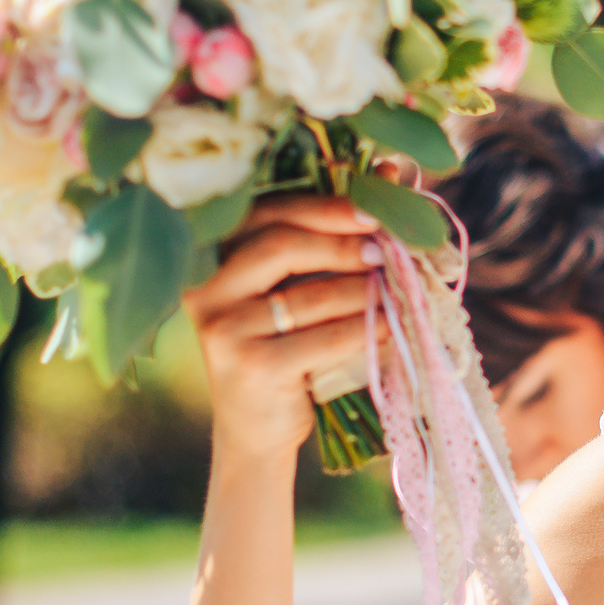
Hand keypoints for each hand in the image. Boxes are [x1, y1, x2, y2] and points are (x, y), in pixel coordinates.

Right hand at [185, 192, 383, 462]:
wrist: (256, 432)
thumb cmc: (284, 350)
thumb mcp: (297, 290)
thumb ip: (330, 237)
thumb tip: (388, 172)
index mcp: (210, 261)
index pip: (266, 213)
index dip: (324, 206)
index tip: (374, 209)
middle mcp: (206, 291)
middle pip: (281, 246)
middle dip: (343, 243)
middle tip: (387, 250)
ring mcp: (223, 331)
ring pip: (308, 295)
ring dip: (362, 289)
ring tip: (397, 288)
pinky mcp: (251, 368)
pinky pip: (323, 337)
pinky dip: (365, 329)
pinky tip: (390, 325)